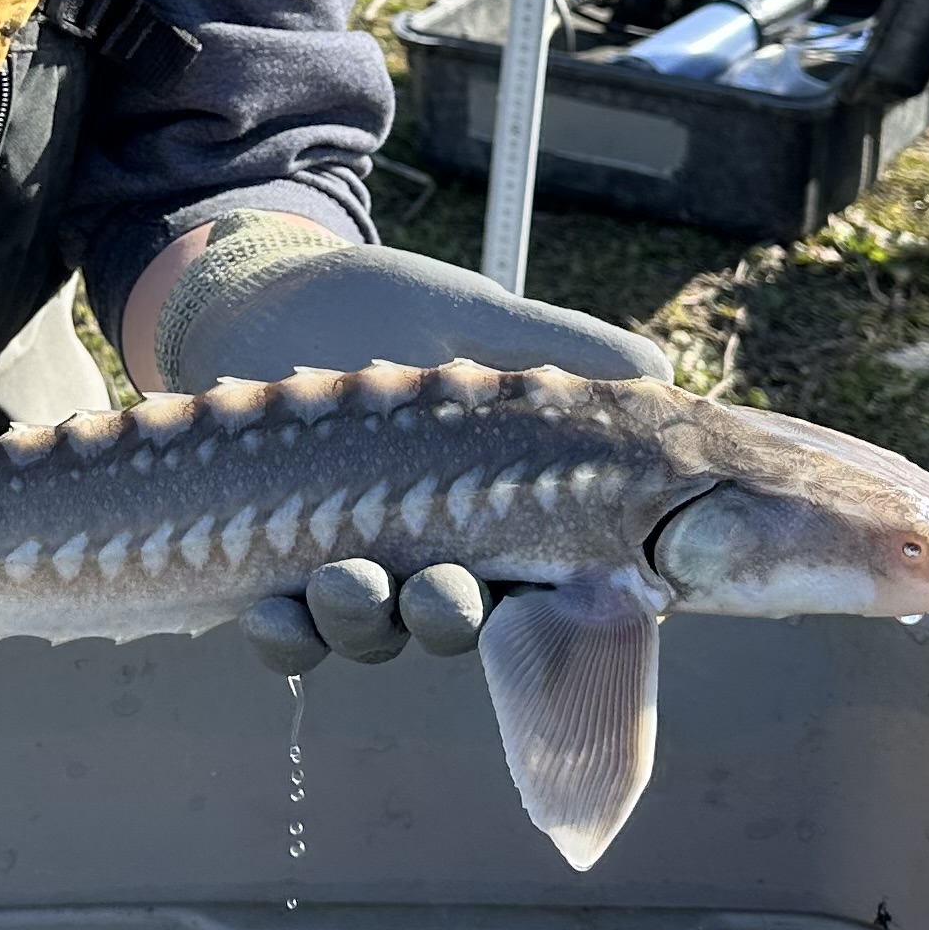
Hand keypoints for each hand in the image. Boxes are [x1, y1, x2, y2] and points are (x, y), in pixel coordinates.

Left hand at [147, 216, 667, 677]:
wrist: (269, 294)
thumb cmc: (386, 309)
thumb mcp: (481, 317)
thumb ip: (574, 346)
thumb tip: (660, 373)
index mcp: (506, 512)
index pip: (550, 588)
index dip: (557, 611)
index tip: (547, 593)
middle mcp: (436, 556)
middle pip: (461, 623)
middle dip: (450, 616)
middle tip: (440, 591)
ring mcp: (357, 569)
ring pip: (376, 633)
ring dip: (364, 619)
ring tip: (345, 580)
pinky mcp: (272, 574)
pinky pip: (289, 635)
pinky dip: (284, 632)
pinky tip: (271, 608)